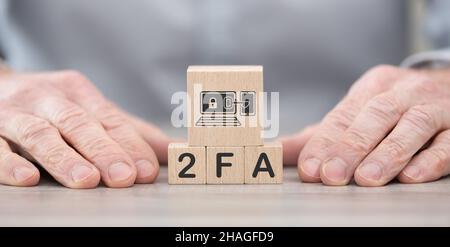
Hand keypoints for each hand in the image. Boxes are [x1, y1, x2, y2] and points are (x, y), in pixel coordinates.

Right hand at [0, 70, 171, 187]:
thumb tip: (175, 151)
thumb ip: (132, 133)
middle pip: (79, 124)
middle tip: (123, 177)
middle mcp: (48, 99)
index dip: (129, 145)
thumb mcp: (93, 112)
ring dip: (64, 158)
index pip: (110, 120)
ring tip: (85, 180)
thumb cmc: (55, 106)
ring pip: (40, 134)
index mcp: (79, 92)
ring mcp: (16, 113)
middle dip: (103, 151)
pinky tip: (27, 177)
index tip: (146, 170)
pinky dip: (9, 162)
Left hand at [282, 65, 449, 185]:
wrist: (447, 88)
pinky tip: (411, 176)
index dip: (325, 142)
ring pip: (411, 126)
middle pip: (375, 116)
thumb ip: (319, 136)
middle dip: (351, 147)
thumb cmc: (392, 109)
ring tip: (366, 178)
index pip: (343, 115)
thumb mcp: (356, 113)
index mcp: (371, 88)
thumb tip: (276, 151)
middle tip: (332, 175)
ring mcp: (433, 108)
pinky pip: (448, 142)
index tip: (309, 168)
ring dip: (387, 153)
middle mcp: (402, 94)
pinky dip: (430, 159)